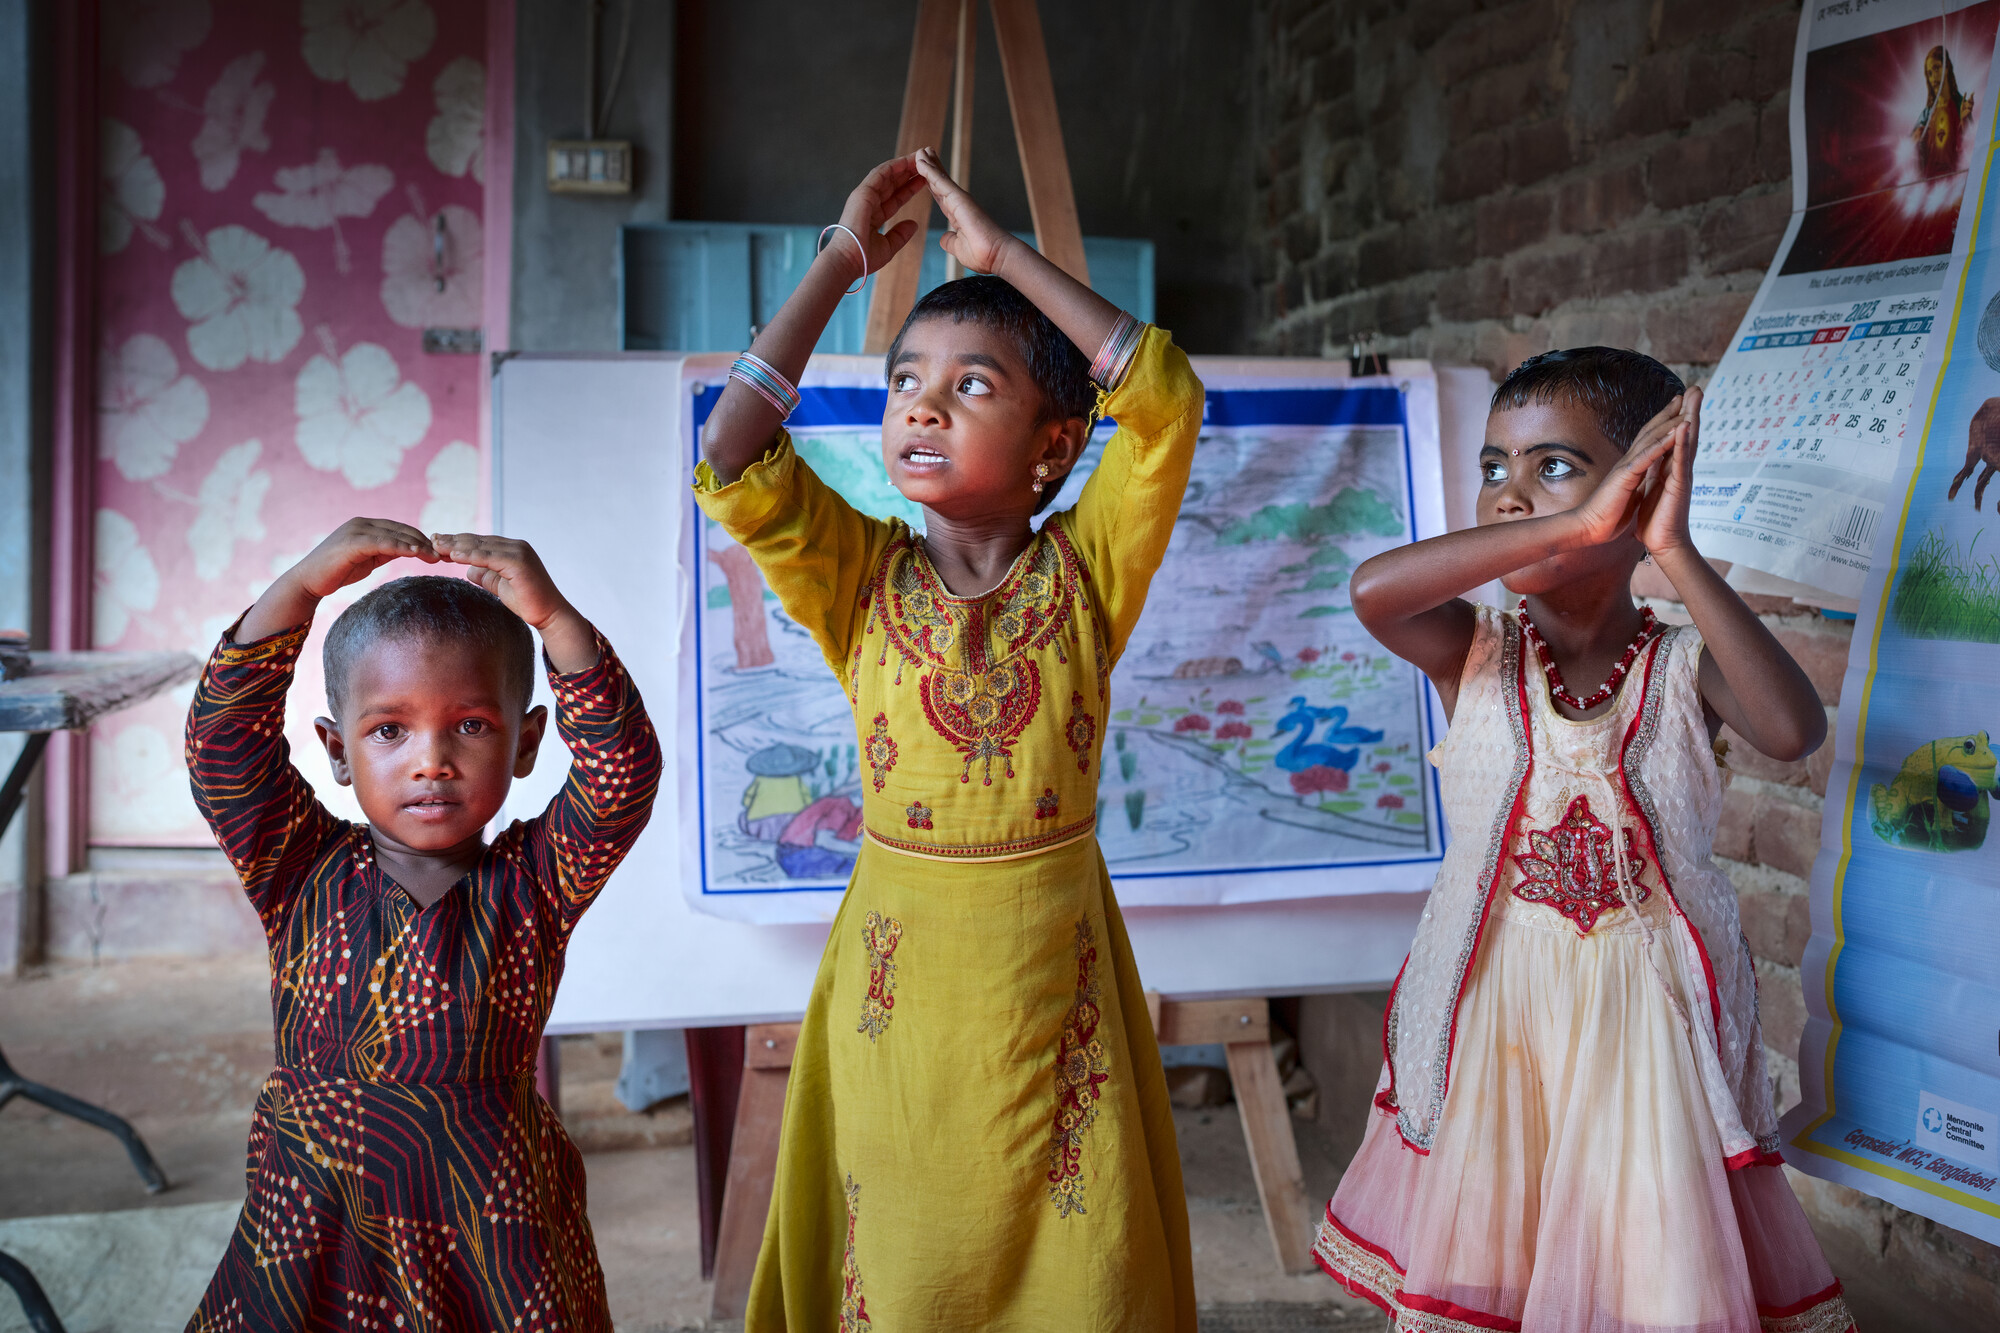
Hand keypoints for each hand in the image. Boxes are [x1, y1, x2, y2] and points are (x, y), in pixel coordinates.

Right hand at [235, 517, 437, 642]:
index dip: (420, 539)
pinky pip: (382, 542)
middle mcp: (362, 524)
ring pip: (394, 534)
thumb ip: (385, 551)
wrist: (308, 581)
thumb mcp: (367, 558)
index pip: (400, 529)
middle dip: (424, 542)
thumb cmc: (337, 571)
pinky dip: (400, 546)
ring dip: (417, 544)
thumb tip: (408, 550)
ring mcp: (356, 531)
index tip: (438, 551)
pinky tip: (415, 553)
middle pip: (401, 530)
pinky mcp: (351, 542)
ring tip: (435, 555)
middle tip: (443, 554)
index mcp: (366, 526)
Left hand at [430, 533, 570, 629]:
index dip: (458, 542)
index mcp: (512, 549)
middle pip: (478, 541)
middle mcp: (516, 546)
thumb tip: (470, 570)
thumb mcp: (501, 586)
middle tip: (431, 539)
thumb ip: (487, 575)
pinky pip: (489, 557)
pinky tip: (453, 555)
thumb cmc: (528, 602)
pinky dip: (470, 555)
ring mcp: (518, 553)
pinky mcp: (519, 563)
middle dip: (454, 540)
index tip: (438, 543)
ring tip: (437, 545)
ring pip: (481, 547)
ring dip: (457, 545)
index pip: (480, 542)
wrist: (549, 614)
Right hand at [830, 155, 930, 280]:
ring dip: (903, 165)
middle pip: (892, 183)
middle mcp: (869, 202)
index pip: (895, 197)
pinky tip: (907, 161)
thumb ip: (900, 234)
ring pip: (887, 175)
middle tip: (925, 162)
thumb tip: (914, 225)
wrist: (848, 261)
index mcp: (874, 215)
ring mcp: (864, 196)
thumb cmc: (864, 258)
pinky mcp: (863, 193)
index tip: (924, 180)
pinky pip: (880, 174)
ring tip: (919, 156)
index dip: (909, 188)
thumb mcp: (888, 246)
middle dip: (908, 172)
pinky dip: (894, 166)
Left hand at [914, 148, 1015, 276]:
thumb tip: (944, 239)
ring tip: (920, 150)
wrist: (997, 255)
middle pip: (940, 181)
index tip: (924, 173)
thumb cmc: (984, 255)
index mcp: (957, 215)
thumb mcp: (959, 248)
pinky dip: (929, 170)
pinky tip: (920, 160)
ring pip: (939, 177)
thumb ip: (951, 242)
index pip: (940, 195)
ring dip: (928, 163)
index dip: (931, 183)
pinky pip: (940, 181)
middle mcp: (959, 204)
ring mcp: (959, 199)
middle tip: (922, 152)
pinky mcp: (959, 198)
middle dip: (931, 167)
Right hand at [1565, 394, 1684, 548]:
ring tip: (1685, 406)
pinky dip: (1661, 443)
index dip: (1662, 424)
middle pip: (1650, 431)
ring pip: (1651, 438)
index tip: (1677, 411)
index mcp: (1630, 468)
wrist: (1588, 527)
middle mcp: (1628, 462)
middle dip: (1668, 413)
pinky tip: (1675, 432)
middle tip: (1684, 395)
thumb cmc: (1606, 515)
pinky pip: (1647, 456)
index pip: (1648, 440)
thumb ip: (1635, 484)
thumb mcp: (1627, 495)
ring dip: (1669, 421)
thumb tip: (1642, 482)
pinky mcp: (1626, 476)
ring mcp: (1627, 467)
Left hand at [1634, 386, 1699, 556]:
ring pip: (1688, 442)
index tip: (1682, 396)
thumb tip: (1656, 463)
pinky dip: (1682, 442)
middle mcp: (1679, 469)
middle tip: (1696, 387)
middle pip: (1687, 434)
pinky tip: (1685, 426)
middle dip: (1691, 410)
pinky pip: (1681, 460)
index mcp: (1671, 468)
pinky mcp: (1679, 486)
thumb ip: (1656, 474)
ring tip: (1695, 397)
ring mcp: (1682, 476)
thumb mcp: (1653, 490)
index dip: (1678, 417)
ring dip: (1691, 418)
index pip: (1676, 438)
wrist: (1662, 543)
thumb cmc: (1656, 520)